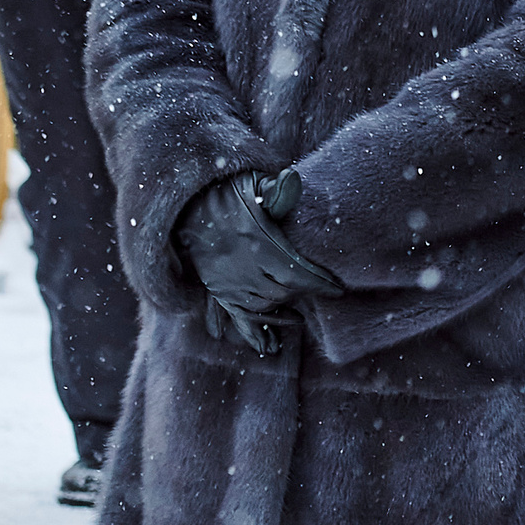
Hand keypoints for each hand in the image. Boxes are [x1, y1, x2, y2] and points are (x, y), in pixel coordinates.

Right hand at [174, 170, 344, 353]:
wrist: (185, 207)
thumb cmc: (228, 191)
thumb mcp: (253, 184)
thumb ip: (276, 188)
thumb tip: (292, 180)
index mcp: (254, 241)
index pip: (295, 271)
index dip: (319, 283)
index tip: (339, 289)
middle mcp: (239, 265)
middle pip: (281, 291)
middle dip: (305, 295)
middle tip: (323, 293)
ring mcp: (225, 280)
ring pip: (260, 306)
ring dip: (282, 312)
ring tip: (299, 317)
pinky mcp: (214, 288)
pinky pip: (235, 316)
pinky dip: (252, 331)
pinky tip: (267, 344)